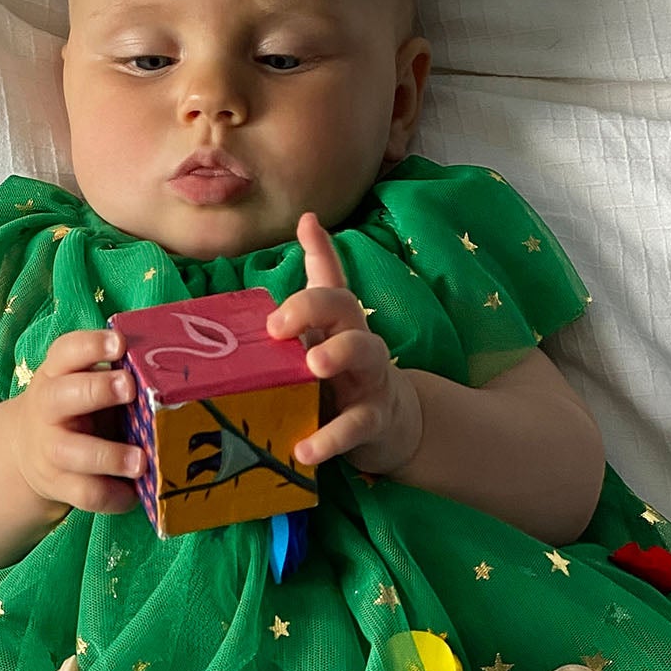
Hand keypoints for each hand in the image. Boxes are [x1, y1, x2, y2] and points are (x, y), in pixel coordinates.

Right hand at [12, 328, 140, 516]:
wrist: (32, 450)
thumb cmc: (78, 409)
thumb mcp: (84, 384)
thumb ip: (115, 377)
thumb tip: (173, 375)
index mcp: (57, 375)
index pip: (66, 352)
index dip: (92, 346)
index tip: (120, 344)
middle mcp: (48, 409)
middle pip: (63, 396)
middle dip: (97, 391)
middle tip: (129, 388)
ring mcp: (52, 450)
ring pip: (74, 453)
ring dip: (109, 456)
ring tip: (140, 461)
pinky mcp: (61, 486)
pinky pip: (88, 494)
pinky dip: (115, 496)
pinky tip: (136, 492)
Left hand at [266, 212, 422, 477]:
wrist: (391, 422)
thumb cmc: (345, 370)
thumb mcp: (328, 329)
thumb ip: (318, 280)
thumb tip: (308, 218)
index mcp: (340, 322)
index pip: (330, 286)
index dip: (314, 268)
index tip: (287, 272)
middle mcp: (358, 342)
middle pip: (346, 310)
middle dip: (314, 310)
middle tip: (279, 327)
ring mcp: (369, 380)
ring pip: (363, 355)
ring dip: (337, 355)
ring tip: (312, 367)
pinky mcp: (374, 420)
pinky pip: (355, 426)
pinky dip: (329, 439)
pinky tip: (303, 451)